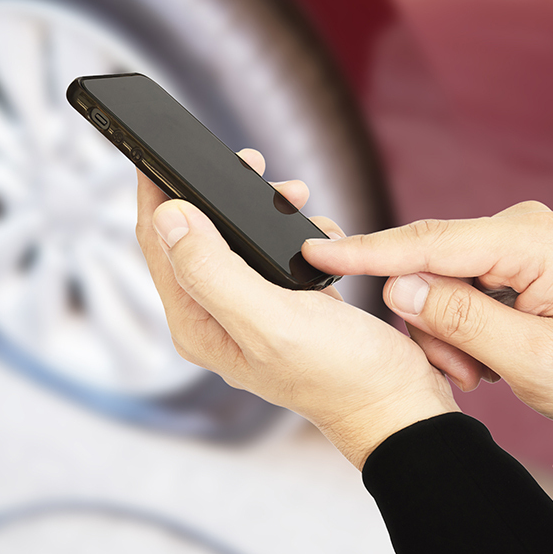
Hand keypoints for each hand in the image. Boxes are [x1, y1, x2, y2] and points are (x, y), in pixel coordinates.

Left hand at [136, 150, 457, 468]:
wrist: (397, 404)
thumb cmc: (340, 375)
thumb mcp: (271, 320)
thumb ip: (214, 271)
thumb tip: (169, 217)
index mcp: (195, 322)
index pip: (158, 243)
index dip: (156, 192)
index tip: (162, 149)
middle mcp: (212, 316)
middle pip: (192, 234)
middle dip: (219, 193)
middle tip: (254, 165)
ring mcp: (245, 310)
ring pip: (234, 238)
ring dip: (261, 209)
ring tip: (295, 196)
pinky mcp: (279, 304)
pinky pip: (269, 250)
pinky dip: (290, 232)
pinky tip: (316, 233)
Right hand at [303, 201, 552, 429]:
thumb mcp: (534, 360)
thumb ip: (460, 320)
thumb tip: (395, 286)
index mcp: (531, 242)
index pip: (429, 242)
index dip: (367, 251)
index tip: (315, 253)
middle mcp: (517, 229)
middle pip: (426, 266)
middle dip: (430, 323)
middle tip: (468, 375)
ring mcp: (509, 242)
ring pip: (432, 283)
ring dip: (444, 334)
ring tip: (485, 371)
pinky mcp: (502, 260)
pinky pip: (449, 289)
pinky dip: (455, 328)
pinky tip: (486, 354)